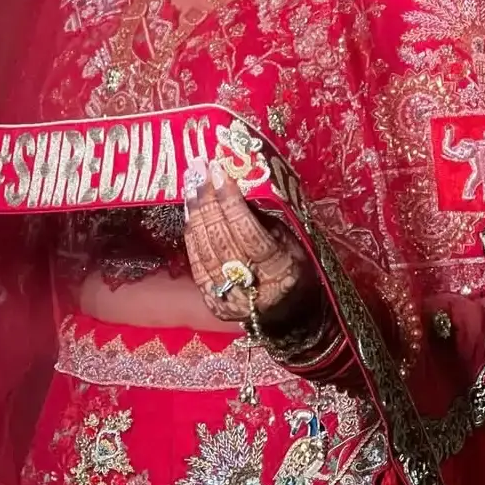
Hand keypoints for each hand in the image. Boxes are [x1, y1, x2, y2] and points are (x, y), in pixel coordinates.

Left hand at [183, 161, 315, 324]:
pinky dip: (192, 235)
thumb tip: (235, 186)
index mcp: (280, 269)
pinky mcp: (213, 302)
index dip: (231, 201)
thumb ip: (263, 218)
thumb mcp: (291, 241)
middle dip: (208, 200)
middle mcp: (253, 286)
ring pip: (204, 250)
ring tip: (191, 184)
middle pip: (222, 238)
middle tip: (200, 170)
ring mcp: (229, 298)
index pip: (248, 232)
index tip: (221, 171)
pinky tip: (190, 212)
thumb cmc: (294, 268)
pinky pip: (196, 263)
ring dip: (195, 213)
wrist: (289, 313)